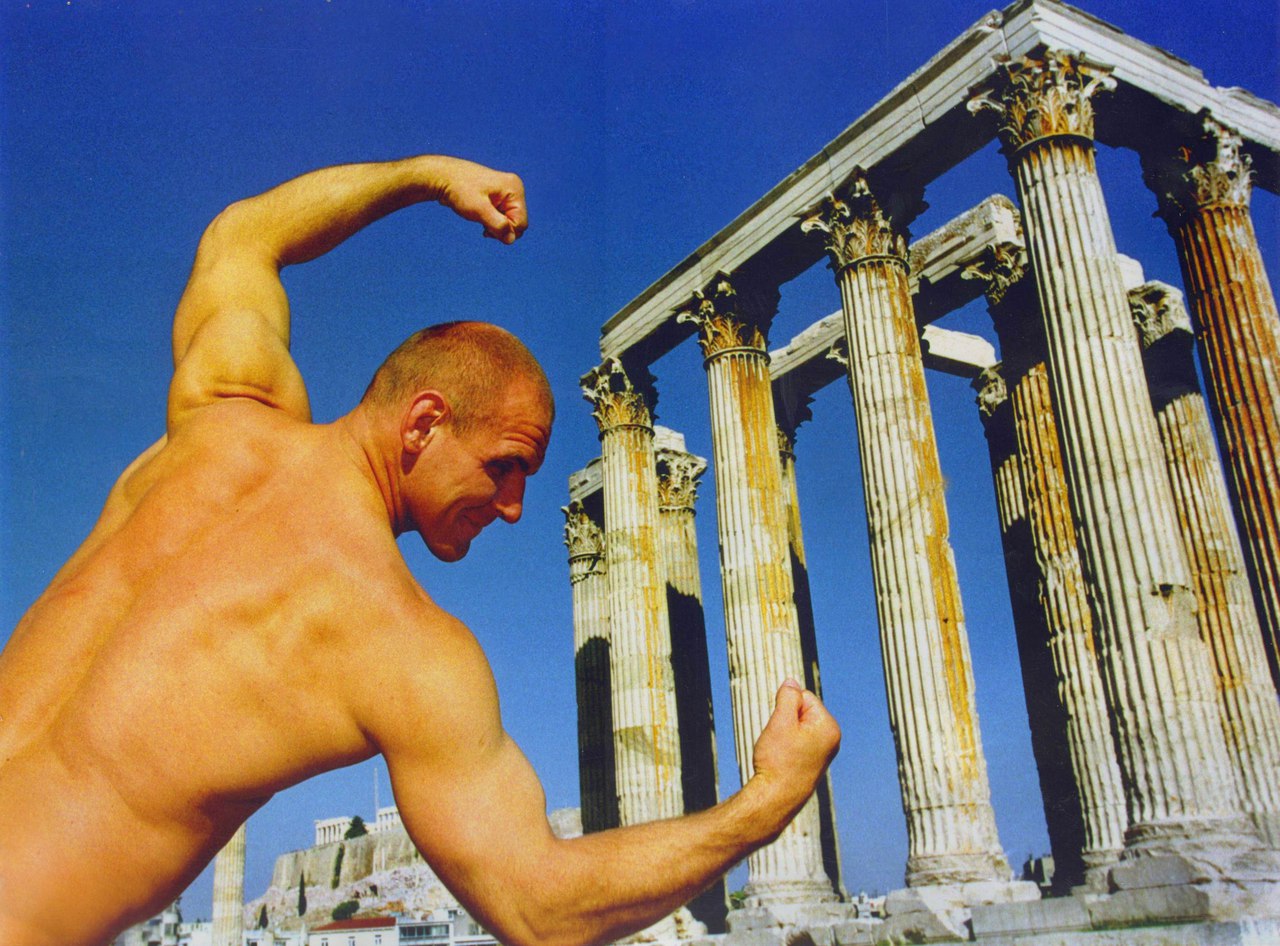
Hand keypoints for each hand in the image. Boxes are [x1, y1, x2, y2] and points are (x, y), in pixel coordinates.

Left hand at [434, 157, 527, 244]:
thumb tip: (511, 240)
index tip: (486, 228)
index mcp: (514, 190)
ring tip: (479, 217)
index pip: (521, 223)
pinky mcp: (497, 197)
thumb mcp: (479, 210)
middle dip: (501, 229)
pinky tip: (480, 217)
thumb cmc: (459, 189)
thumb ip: (497, 225)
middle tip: (483, 225)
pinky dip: (492, 222)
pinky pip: (501, 217)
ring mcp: (505, 193)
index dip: (505, 231)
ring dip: (495, 226)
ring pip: (508, 222)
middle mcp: (513, 190)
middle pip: (517, 223)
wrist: (442, 177)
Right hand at [750, 680, 840, 815]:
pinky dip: (786, 745)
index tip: (782, 730)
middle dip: (786, 720)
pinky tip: (784, 761)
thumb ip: (787, 697)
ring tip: (781, 753)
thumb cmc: (778, 761)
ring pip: (797, 726)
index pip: (804, 697)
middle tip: (781, 743)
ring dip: (785, 733)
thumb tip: (791, 682)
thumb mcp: (780, 721)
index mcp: (829, 726)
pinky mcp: (814, 761)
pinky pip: (797, 740)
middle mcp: (832, 738)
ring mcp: (824, 751)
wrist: (775, 799)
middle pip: (802, 711)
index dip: (786, 708)